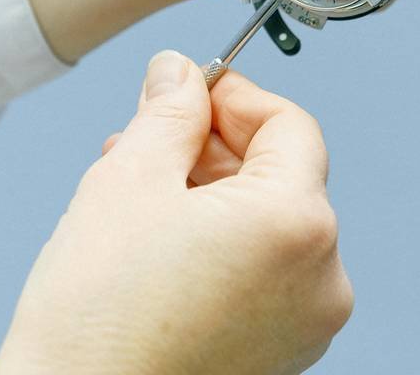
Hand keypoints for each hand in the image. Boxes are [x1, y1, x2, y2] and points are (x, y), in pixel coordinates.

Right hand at [0, 52, 351, 374]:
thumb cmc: (96, 320)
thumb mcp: (128, 180)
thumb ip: (169, 111)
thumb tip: (180, 72)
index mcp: (298, 225)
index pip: (290, 126)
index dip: (236, 97)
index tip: (192, 90)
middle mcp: (322, 277)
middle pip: (282, 175)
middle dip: (214, 146)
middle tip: (150, 135)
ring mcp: (307, 322)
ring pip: (269, 224)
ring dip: (212, 193)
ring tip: (141, 187)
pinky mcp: (283, 353)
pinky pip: (265, 272)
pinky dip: (224, 244)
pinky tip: (162, 238)